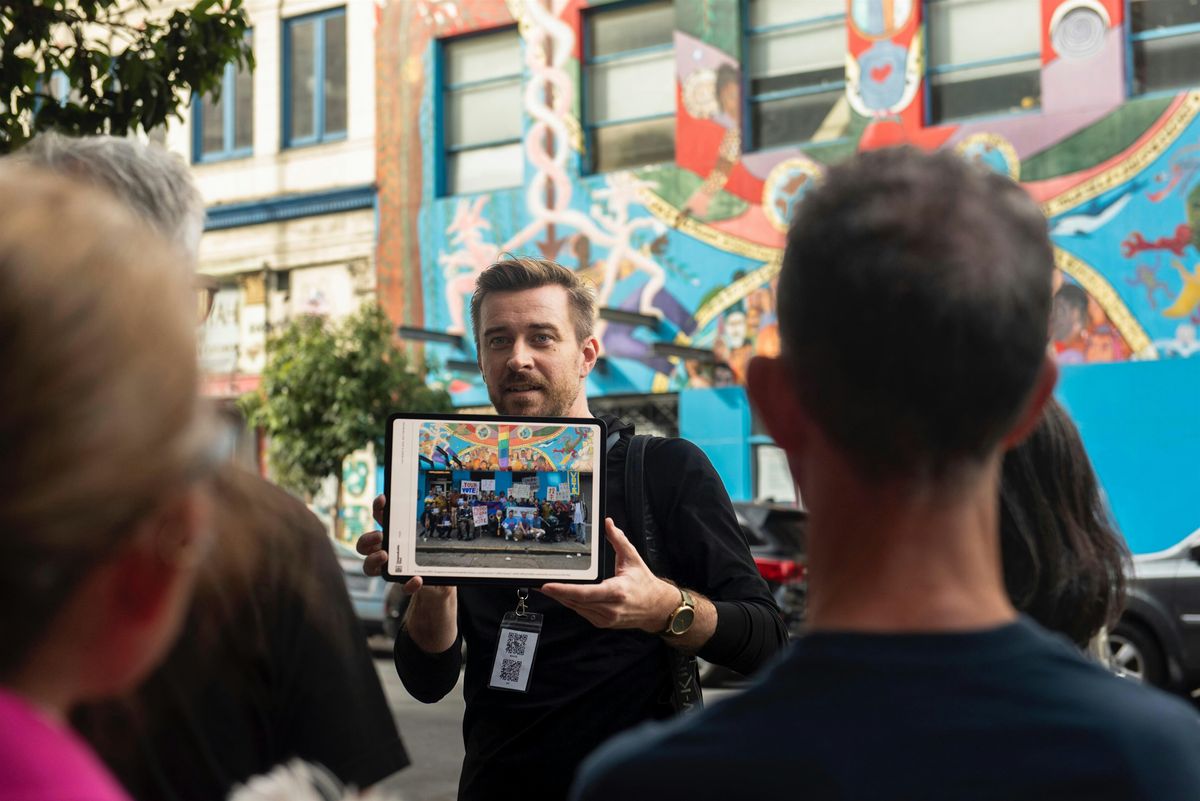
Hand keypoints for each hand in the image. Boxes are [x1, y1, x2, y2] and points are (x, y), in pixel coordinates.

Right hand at [356, 495, 450, 596]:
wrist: (442, 580)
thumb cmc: (434, 554)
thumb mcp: (435, 538)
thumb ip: (434, 528)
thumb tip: (442, 507)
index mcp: (394, 534)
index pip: (379, 518)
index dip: (378, 508)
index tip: (383, 499)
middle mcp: (386, 550)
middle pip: (363, 544)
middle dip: (367, 538)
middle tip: (379, 536)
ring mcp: (392, 568)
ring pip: (369, 566)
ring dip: (372, 560)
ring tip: (385, 555)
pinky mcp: (403, 583)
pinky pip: (401, 586)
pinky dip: (407, 583)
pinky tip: (417, 579)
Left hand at [540, 518, 678, 632]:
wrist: (656, 608)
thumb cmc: (645, 584)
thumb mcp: (633, 559)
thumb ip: (619, 540)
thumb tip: (608, 523)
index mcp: (616, 592)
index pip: (584, 593)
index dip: (564, 590)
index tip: (547, 586)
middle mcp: (610, 608)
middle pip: (575, 601)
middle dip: (555, 593)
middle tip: (537, 583)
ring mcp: (606, 618)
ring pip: (576, 608)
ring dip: (560, 598)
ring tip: (546, 588)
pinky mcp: (602, 622)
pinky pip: (582, 612)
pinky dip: (571, 603)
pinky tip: (563, 595)